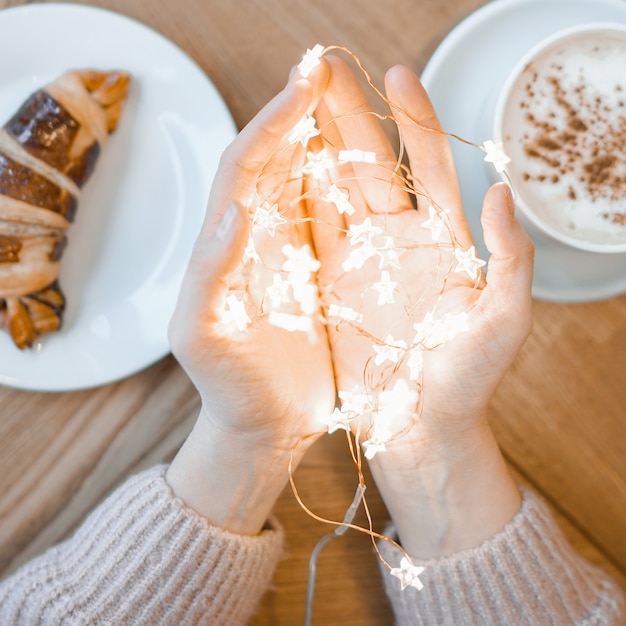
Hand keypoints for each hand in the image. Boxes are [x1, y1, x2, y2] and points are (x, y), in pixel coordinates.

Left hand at [166, 66, 335, 533]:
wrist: (263, 427)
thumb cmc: (231, 390)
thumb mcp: (204, 339)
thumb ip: (210, 275)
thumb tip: (234, 213)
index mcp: (224, 246)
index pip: (244, 167)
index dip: (273, 122)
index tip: (306, 84)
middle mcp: (254, 239)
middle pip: (275, 160)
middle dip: (299, 112)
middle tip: (327, 66)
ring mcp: (289, 253)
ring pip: (307, 181)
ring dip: (326, 137)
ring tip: (349, 95)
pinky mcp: (319, 274)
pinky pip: (335, 219)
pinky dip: (348, 184)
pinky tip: (365, 161)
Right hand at [308, 57, 533, 555]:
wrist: (417, 429)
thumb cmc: (464, 385)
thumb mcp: (500, 326)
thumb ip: (510, 260)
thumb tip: (501, 189)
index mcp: (441, 241)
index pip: (427, 164)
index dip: (413, 118)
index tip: (397, 74)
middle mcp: (397, 241)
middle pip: (372, 164)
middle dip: (348, 115)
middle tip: (322, 68)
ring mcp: (359, 260)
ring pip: (333, 190)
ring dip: (314, 146)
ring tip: (293, 103)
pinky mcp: (327, 285)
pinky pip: (307, 233)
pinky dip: (292, 199)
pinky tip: (276, 168)